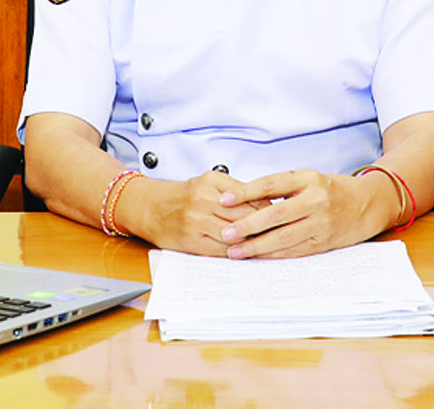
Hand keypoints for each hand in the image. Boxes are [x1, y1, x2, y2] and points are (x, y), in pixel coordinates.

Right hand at [123, 171, 269, 256]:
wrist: (152, 207)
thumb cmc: (184, 196)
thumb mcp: (209, 182)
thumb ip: (236, 190)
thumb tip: (267, 203)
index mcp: (212, 181)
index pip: (250, 196)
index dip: (268, 209)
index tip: (282, 216)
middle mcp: (203, 199)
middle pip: (245, 216)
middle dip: (264, 226)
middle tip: (281, 233)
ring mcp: (196, 220)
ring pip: (235, 234)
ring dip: (252, 241)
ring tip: (267, 245)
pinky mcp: (191, 240)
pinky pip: (220, 249)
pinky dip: (236, 252)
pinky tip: (245, 253)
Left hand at [216, 168, 372, 258]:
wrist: (367, 204)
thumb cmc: (331, 189)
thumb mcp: (308, 178)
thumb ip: (282, 187)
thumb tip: (245, 199)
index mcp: (307, 178)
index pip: (271, 183)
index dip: (246, 192)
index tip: (225, 199)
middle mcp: (315, 199)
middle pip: (276, 213)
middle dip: (248, 225)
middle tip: (226, 233)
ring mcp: (321, 222)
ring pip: (284, 236)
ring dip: (257, 246)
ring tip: (235, 251)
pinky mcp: (324, 241)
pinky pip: (295, 250)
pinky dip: (274, 254)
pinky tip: (258, 256)